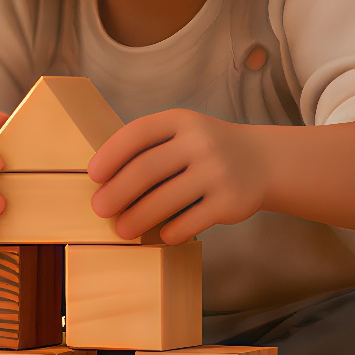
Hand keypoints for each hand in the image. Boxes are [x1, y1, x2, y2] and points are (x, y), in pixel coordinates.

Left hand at [88, 108, 271, 243]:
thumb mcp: (181, 132)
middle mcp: (201, 142)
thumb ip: (149, 146)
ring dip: (136, 218)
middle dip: (117, 192)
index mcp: (182, 120)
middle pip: (147, 169)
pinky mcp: (230, 202)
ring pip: (165, 200)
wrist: (261, 161)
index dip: (111, 155)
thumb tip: (103, 182)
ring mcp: (218, 172)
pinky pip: (190, 222)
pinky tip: (161, 234)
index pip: (138, 133)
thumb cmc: (204, 150)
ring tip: (122, 230)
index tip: (93, 176)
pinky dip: (170, 231)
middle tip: (99, 209)